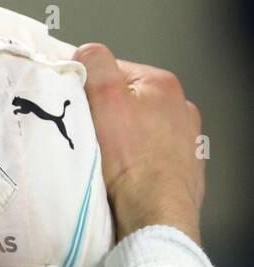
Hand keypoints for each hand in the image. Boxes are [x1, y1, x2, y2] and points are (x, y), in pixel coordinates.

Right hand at [74, 43, 204, 245]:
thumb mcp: (103, 96)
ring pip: (136, 128)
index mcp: (163, 84)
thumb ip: (95, 63)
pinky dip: (133, 160)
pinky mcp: (183, 168)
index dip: (89, 87)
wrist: (154, 212)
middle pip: (125, 100)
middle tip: (90, 132)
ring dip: (120, 138)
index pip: (112, 70)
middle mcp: (181, 108)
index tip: (80, 107)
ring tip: (106, 156)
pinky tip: (122, 172)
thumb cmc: (130, 157)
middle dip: (105, 113)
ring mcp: (185, 140)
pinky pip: (147, 154)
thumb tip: (87, 53)